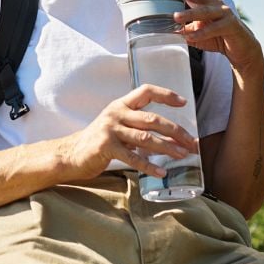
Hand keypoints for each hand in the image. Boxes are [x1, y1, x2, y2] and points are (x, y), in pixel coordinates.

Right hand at [62, 84, 198, 179]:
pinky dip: (149, 166)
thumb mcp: (120, 128)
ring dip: (167, 147)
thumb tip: (173, 139)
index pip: (145, 91)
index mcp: (120, 105)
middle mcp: (116, 113)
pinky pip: (133, 157)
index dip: (165, 94)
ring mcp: (110, 129)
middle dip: (175, 131)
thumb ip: (141, 129)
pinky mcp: (106, 147)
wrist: (71, 153)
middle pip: (152, 118)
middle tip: (191, 142)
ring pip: (145, 137)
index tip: (183, 103)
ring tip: (182, 155)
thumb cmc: (100, 141)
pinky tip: (161, 172)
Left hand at [155, 0, 263, 77]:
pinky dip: (202, 32)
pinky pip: (215, 28)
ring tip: (175, 17)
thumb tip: (161, 31)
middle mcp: (213, 2)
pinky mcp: (231, 25)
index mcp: (203, 1)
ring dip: (189, 13)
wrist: (242, 49)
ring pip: (204, 10)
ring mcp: (223, 12)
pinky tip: (191, 37)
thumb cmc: (217, 37)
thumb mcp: (196, 32)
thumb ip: (181, 29)